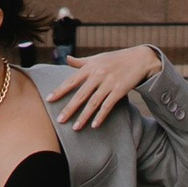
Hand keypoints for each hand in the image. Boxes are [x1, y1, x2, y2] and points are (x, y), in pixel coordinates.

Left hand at [48, 43, 162, 131]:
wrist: (139, 59)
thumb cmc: (115, 59)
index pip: (71, 80)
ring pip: (93, 103)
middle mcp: (97, 75)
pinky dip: (101, 116)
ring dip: (84, 116)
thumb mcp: (97, 58)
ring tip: (75, 128)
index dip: (59, 90)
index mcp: (90, 67)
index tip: (48, 99)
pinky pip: (108, 106)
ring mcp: (109, 83)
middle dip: (69, 108)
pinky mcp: (119, 90)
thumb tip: (67, 59)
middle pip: (80, 94)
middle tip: (59, 120)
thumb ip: (81, 61)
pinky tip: (94, 125)